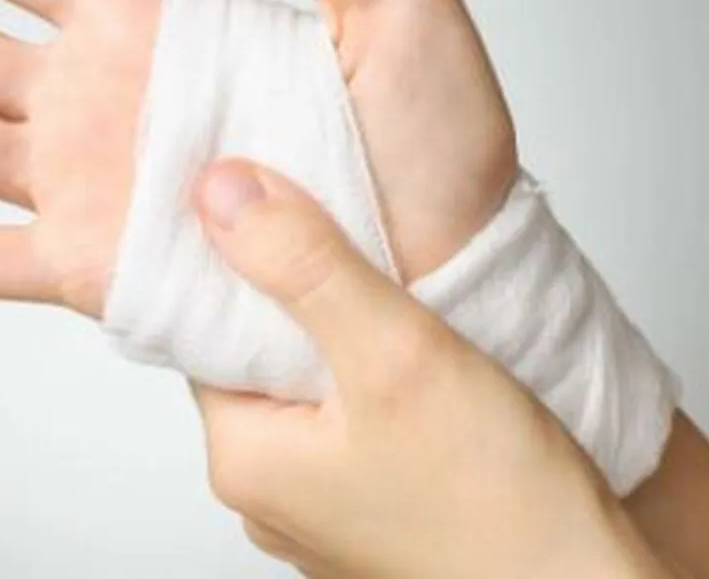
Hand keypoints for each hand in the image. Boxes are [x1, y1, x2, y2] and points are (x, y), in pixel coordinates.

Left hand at [187, 160, 669, 578]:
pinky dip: (380, 388)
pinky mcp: (374, 514)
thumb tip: (222, 193)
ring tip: (400, 302)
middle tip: (359, 244)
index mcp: (244, 461)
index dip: (246, 261)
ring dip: (350, 342)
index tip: (286, 206)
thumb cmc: (500, 504)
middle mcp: (269, 498)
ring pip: (315, 391)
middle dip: (306, 299)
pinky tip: (424, 366)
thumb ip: (305, 267)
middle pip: (261, 359)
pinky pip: (355, 427)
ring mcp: (323, 513)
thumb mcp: (396, 353)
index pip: (208, 329)